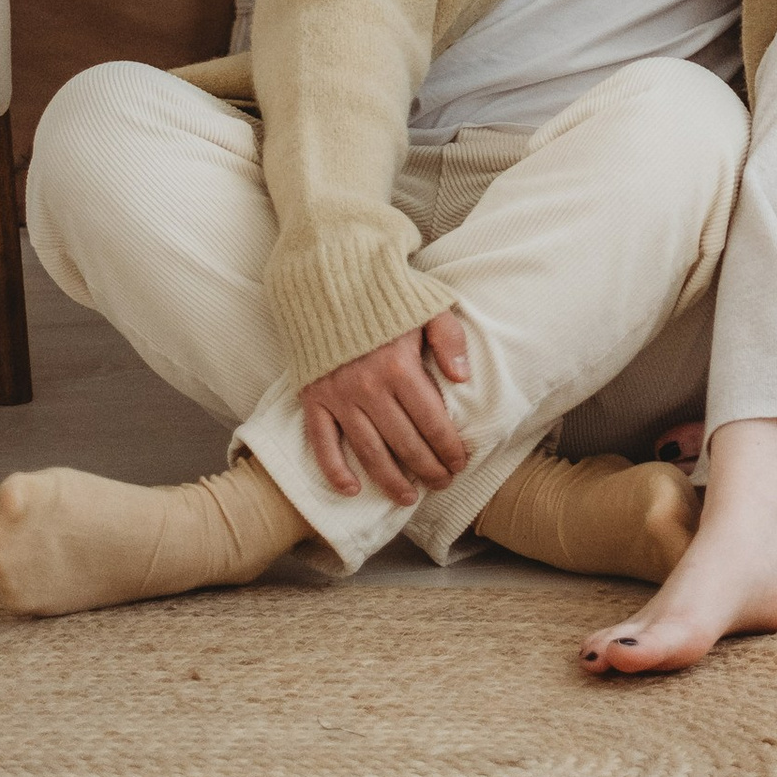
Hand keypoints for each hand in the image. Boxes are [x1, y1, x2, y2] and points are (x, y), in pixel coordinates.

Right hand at [300, 306, 470, 504]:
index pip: (432, 422)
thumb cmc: (386, 294)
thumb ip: (448, 339)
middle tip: (442, 484)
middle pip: (404, 443)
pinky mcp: (314, 399)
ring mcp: (339, 396)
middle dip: (428, 469)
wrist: (331, 278)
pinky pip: (322, 443)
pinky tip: (352, 489)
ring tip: (408, 498)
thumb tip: (462, 378)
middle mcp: (369, 388)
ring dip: (390, 480)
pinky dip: (335, 470)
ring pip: (369, 451)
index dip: (449, 448)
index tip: (460, 463)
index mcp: (400, 367)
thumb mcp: (427, 305)